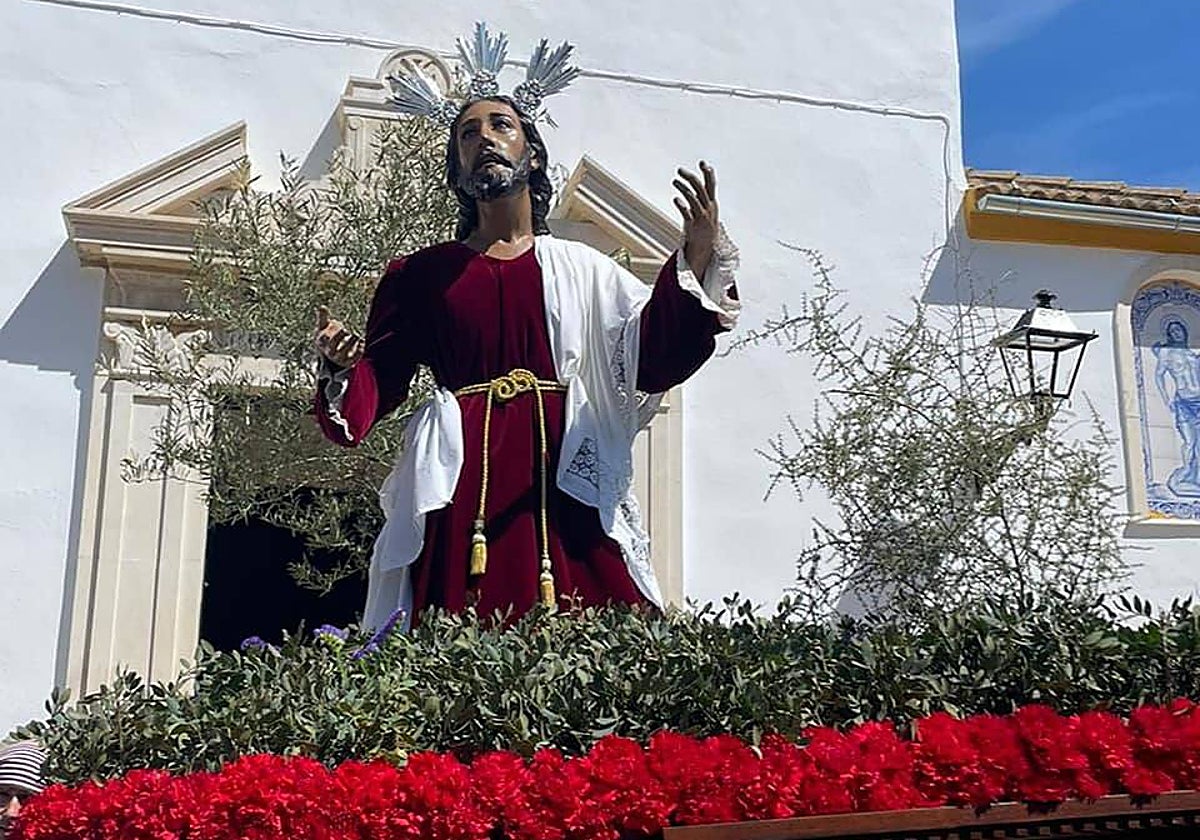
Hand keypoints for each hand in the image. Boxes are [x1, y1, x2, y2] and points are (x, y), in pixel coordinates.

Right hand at [314, 305, 364, 367]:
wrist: (331, 359)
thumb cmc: (327, 340)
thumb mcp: (323, 330)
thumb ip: (323, 318)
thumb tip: (322, 306)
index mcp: (322, 343)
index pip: (325, 338)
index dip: (329, 332)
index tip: (336, 324)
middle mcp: (330, 352)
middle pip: (333, 345)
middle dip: (339, 336)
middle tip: (345, 329)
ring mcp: (340, 358)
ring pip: (345, 351)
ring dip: (351, 342)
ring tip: (356, 335)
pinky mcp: (349, 362)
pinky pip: (355, 357)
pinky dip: (359, 349)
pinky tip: (362, 341)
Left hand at [673, 161, 718, 278]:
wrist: (706, 248)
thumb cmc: (704, 226)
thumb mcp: (706, 210)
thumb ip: (701, 196)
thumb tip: (695, 181)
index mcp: (712, 203)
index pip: (711, 185)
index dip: (708, 173)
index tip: (703, 163)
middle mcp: (708, 208)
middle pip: (700, 188)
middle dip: (690, 178)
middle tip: (679, 170)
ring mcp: (701, 216)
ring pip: (693, 198)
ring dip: (683, 189)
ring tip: (675, 181)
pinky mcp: (693, 225)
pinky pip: (687, 213)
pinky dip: (682, 205)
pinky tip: (676, 199)